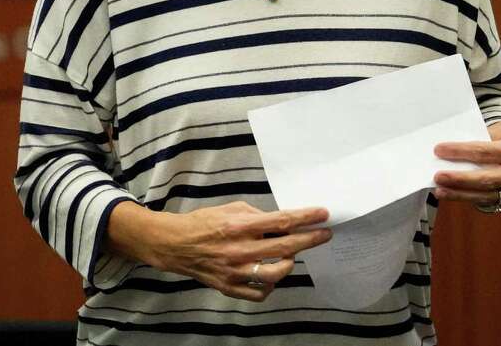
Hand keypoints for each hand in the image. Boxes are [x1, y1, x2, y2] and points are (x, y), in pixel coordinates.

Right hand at [108, 201, 330, 300]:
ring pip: (275, 274)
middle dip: (309, 239)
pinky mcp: (229, 287)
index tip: (323, 214)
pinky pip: (259, 293)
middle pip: (285, 247)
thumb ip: (257, 215)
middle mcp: (239, 249)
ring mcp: (235, 271)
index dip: (305, 218)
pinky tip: (272, 275)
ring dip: (289, 264)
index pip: (281, 221)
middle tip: (324, 234)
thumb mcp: (231, 208)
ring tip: (291, 256)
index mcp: (240, 226)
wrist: (176, 244)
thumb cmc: (204, 222)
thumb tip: (282, 222)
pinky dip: (270, 285)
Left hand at [432, 121, 500, 209]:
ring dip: (460, 193)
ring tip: (440, 189)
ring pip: (486, 194)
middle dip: (459, 178)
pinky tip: (452, 194)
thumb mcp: (495, 131)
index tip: (439, 150)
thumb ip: (475, 141)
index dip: (460, 152)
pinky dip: (466, 197)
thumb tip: (446, 153)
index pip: (485, 152)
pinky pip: (487, 201)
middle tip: (438, 176)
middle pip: (487, 178)